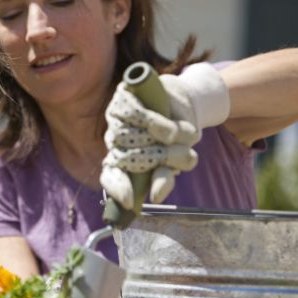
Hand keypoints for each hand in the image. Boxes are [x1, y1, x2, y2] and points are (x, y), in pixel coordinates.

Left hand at [101, 63, 229, 207]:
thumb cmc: (177, 137)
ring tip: (179, 136)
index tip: (129, 201)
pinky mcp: (122, 97)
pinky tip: (169, 122)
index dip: (117, 188)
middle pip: (127, 157)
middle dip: (158, 159)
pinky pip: (135, 114)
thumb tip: (155, 197)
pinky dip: (157, 122)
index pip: (111, 177)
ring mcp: (116, 118)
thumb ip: (164, 178)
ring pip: (130, 137)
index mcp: (124, 160)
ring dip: (161, 139)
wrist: (186, 103)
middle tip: (178, 154)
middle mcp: (116, 141)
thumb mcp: (177, 161)